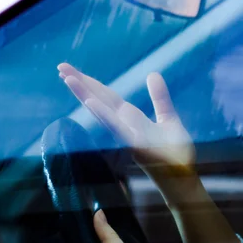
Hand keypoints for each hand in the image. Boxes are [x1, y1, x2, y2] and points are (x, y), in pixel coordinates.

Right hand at [58, 63, 195, 180]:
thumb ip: (159, 97)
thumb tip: (152, 73)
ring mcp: (128, 135)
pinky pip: (118, 128)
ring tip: (68, 78)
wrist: (182, 176)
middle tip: (60, 66)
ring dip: (86, 96)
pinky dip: (104, 115)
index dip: (91, 82)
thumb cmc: (174, 151)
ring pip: (103, 112)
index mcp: (130, 118)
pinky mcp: (136, 145)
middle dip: (81, 84)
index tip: (70, 70)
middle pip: (100, 100)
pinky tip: (91, 102)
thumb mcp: (168, 118)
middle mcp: (124, 126)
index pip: (107, 96)